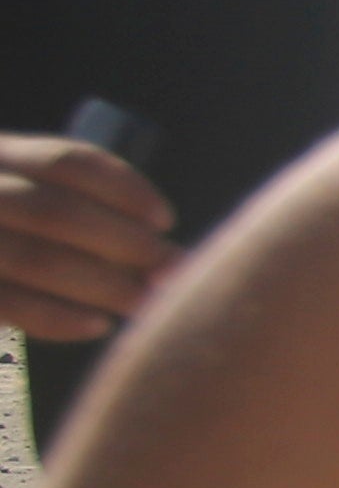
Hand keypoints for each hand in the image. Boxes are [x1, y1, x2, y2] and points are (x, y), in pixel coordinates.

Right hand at [0, 132, 178, 342]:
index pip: (66, 161)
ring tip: (147, 303)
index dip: (124, 188)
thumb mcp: (10, 190)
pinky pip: (10, 305)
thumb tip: (153, 239)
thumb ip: (59, 199)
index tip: (163, 218)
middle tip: (174, 270)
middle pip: (59, 213)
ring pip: (39, 261)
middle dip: (127, 244)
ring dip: (105, 285)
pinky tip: (98, 325)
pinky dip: (58, 317)